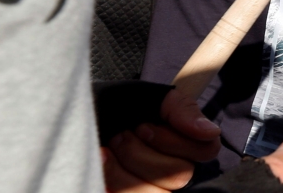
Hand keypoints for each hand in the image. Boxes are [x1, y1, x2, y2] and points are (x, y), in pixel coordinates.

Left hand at [103, 89, 220, 190]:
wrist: (71, 120)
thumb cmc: (111, 109)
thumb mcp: (147, 98)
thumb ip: (181, 109)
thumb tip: (211, 132)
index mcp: (182, 145)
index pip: (207, 151)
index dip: (177, 141)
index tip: (146, 126)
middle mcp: (170, 171)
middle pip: (181, 175)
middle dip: (143, 151)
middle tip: (125, 134)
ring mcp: (150, 190)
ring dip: (125, 165)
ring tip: (110, 147)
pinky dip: (111, 177)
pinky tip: (101, 159)